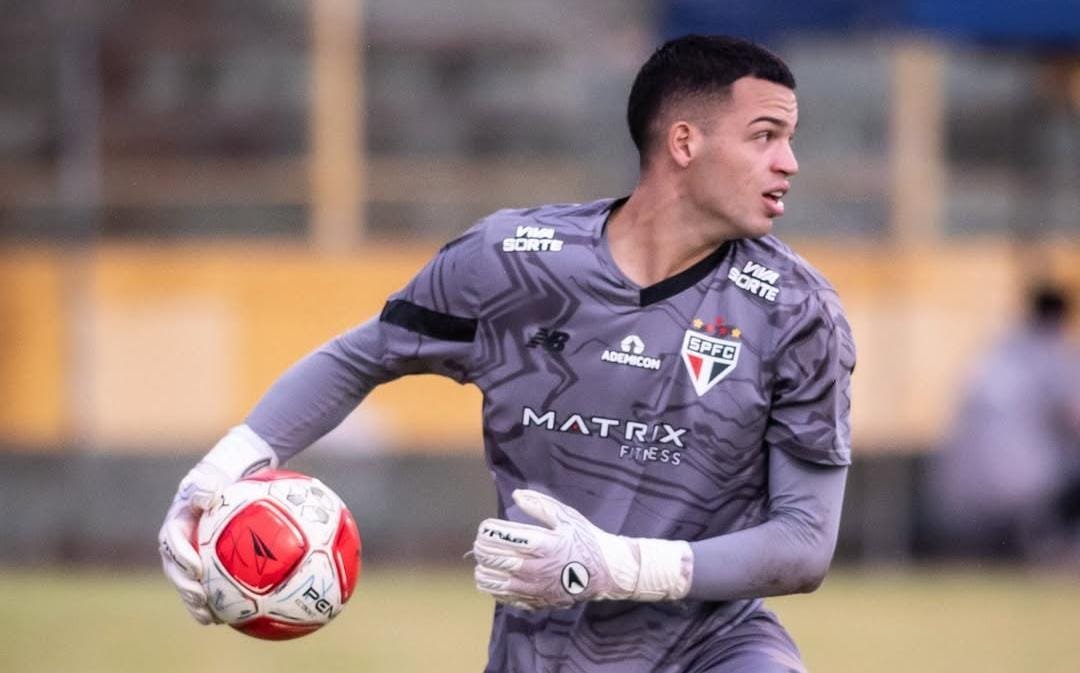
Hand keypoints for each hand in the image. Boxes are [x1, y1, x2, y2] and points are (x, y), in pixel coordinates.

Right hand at [158, 462, 230, 623]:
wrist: (218, 491)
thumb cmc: (215, 484)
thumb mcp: (208, 480)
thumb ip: (204, 487)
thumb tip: (207, 496)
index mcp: (176, 525)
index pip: (173, 542)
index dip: (182, 556)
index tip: (196, 568)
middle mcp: (176, 545)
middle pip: (175, 570)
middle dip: (185, 586)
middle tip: (200, 597)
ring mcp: (186, 559)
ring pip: (186, 585)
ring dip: (194, 603)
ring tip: (208, 618)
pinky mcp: (199, 570)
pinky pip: (201, 589)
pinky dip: (210, 605)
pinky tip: (224, 620)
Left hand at [472, 489, 691, 609]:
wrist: (607, 573)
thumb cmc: (587, 540)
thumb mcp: (567, 517)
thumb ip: (540, 505)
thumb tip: (516, 495)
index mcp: (542, 545)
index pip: (501, 538)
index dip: (488, 531)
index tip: (486, 526)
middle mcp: (534, 569)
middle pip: (493, 558)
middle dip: (481, 548)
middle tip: (482, 541)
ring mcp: (533, 589)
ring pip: (493, 580)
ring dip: (483, 568)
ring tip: (484, 559)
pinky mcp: (535, 602)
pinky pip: (503, 596)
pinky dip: (492, 586)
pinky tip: (494, 576)